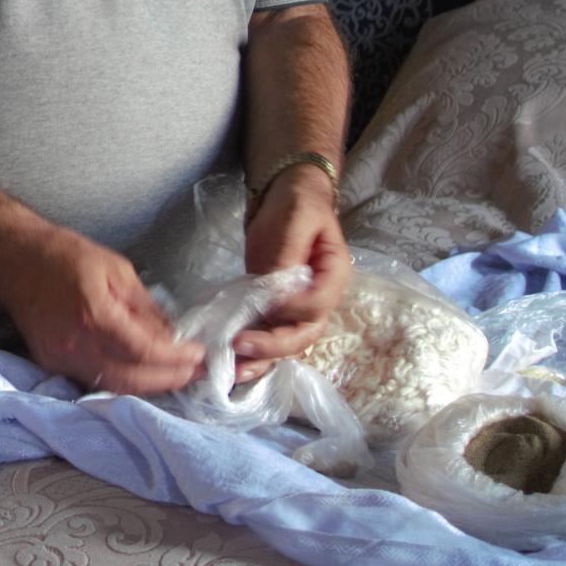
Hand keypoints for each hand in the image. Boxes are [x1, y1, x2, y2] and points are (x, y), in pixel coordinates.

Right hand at [0, 220, 201, 395]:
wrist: (14, 258)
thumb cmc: (65, 254)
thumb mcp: (117, 269)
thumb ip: (146, 307)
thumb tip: (174, 335)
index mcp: (94, 313)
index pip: (146, 351)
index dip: (178, 358)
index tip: (200, 353)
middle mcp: (75, 343)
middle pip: (132, 380)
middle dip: (170, 379)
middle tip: (195, 371)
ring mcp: (60, 358)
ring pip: (113, 388)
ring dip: (148, 385)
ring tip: (174, 374)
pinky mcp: (50, 363)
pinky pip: (93, 381)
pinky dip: (122, 381)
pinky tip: (140, 372)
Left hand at [232, 165, 350, 381]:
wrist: (288, 195)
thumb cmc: (297, 203)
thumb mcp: (296, 218)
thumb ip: (289, 253)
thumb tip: (275, 289)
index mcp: (334, 276)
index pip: (318, 304)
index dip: (293, 309)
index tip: (265, 302)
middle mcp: (319, 299)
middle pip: (303, 334)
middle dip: (274, 345)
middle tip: (241, 344)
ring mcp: (296, 307)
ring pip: (285, 343)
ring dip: (261, 359)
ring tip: (232, 369)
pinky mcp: (274, 308)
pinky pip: (267, 334)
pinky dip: (251, 351)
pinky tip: (231, 361)